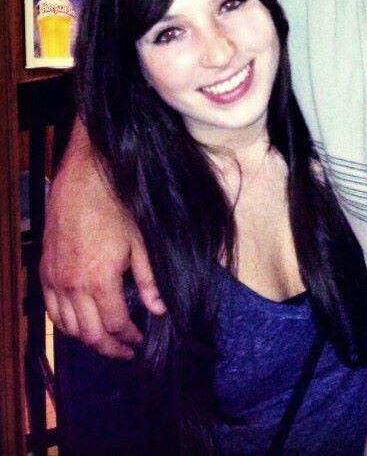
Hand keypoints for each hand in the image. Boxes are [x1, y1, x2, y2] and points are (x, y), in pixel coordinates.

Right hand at [40, 119, 165, 357]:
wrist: (85, 177)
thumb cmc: (117, 205)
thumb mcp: (141, 241)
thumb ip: (149, 279)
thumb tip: (159, 308)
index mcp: (99, 280)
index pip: (115, 324)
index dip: (129, 338)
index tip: (140, 342)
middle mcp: (72, 285)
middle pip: (89, 333)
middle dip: (109, 347)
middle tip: (125, 351)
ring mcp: (54, 278)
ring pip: (66, 326)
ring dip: (86, 338)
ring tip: (105, 341)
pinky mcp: (44, 269)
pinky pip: (50, 308)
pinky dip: (64, 323)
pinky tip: (78, 322)